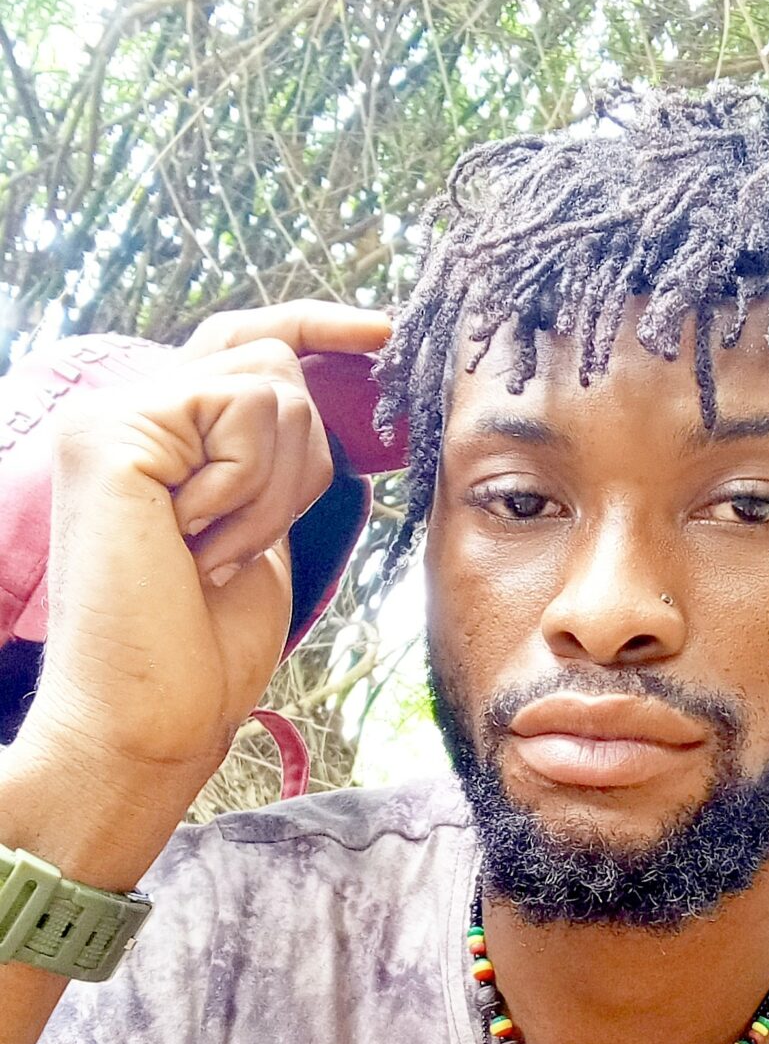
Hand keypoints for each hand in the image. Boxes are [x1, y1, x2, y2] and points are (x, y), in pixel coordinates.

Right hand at [21, 302, 390, 806]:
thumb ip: (275, 455)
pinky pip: (239, 411)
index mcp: (157, 432)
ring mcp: (110, 417)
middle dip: (301, 459)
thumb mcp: (261, 526)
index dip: (315, 324)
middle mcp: (123, 411)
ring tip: (213, 554)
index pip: (241, 339)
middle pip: (274, 359)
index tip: (382, 331)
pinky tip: (195, 544)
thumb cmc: (204, 648)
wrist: (152, 719)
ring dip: (274, 487)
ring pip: (271, 385)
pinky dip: (247, 490)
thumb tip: (342, 393)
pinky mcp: (110, 432)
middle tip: (243, 546)